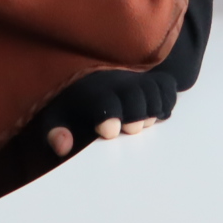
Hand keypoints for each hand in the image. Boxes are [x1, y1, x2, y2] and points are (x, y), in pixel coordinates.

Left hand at [38, 69, 175, 157]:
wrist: (83, 75)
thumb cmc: (71, 103)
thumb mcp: (56, 117)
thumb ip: (56, 132)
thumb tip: (62, 147)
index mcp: (91, 91)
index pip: (104, 101)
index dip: (109, 115)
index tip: (108, 131)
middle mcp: (116, 81)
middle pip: (135, 96)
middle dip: (136, 115)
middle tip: (130, 130)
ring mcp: (135, 78)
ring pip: (153, 90)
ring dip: (152, 109)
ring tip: (144, 124)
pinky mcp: (149, 79)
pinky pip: (166, 85)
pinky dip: (166, 100)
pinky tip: (158, 115)